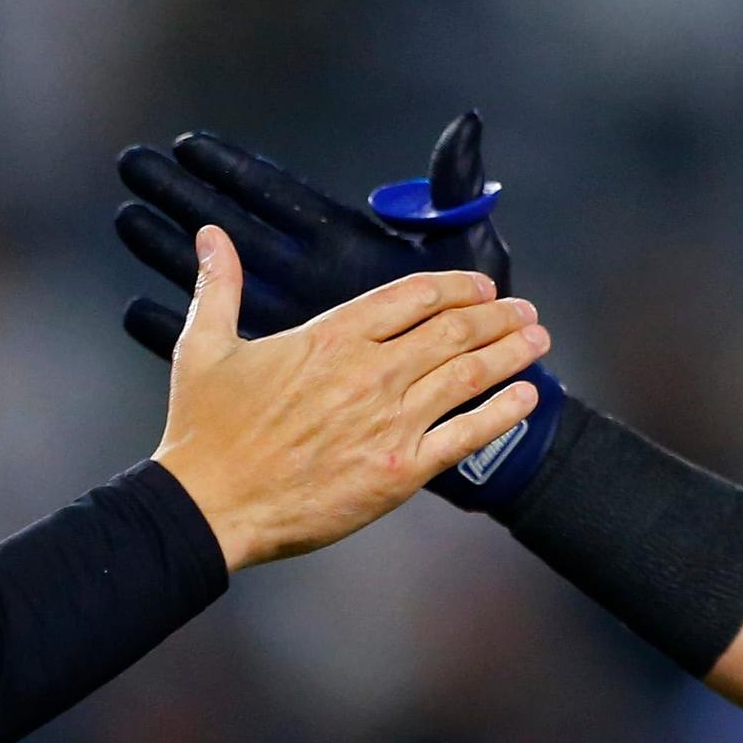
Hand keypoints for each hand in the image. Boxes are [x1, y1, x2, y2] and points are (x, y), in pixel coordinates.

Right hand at [147, 226, 552, 569]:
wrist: (210, 505)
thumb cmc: (205, 431)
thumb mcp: (204, 347)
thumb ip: (219, 287)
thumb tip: (210, 236)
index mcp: (330, 338)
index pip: (412, 297)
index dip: (456, 287)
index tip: (481, 286)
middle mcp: (370, 373)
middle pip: (454, 330)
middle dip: (498, 316)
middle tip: (524, 311)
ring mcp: (391, 420)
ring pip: (470, 374)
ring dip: (512, 352)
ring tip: (538, 340)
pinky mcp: (402, 469)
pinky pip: (468, 434)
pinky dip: (504, 411)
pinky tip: (527, 397)